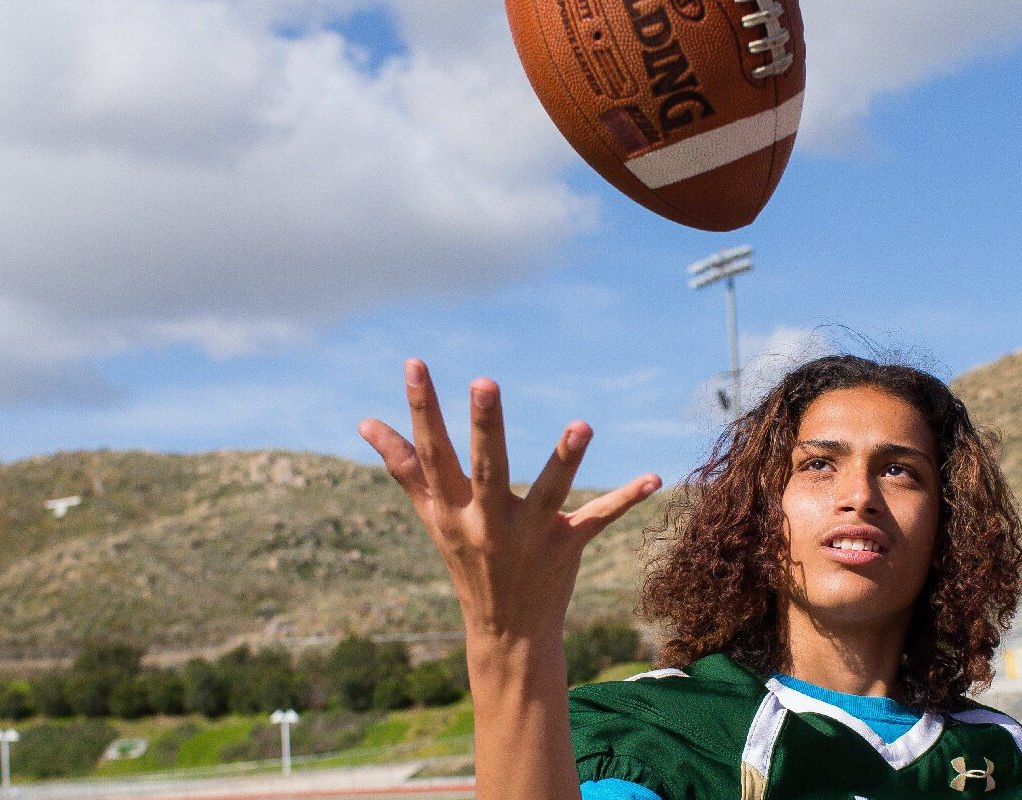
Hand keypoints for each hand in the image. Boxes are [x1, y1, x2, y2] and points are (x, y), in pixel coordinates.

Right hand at [358, 359, 660, 639]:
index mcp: (451, 508)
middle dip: (484, 427)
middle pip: (485, 467)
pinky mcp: (567, 547)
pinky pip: (599, 518)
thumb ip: (404, 468)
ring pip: (549, 492)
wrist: (504, 632)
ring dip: (565, 458)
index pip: (432, 452)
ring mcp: (529, 536)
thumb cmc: (466, 561)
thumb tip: (366, 423)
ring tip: (582, 424)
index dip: (422, 408)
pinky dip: (627, 500)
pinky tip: (655, 478)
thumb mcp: (432, 516)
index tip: (416, 364)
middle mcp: (487, 521)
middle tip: (485, 382)